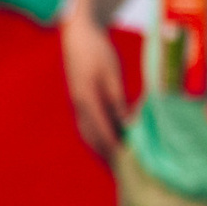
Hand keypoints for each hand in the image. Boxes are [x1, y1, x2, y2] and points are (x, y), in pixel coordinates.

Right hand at [60, 12, 128, 162]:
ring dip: (102, 149)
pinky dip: (97, 138)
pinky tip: (108, 143)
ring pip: (88, 135)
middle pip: (93, 138)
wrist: (77, 35)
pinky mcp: (78, 102)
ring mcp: (76, 105)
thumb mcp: (112, 74)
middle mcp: (78, 106)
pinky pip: (87, 127)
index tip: (130, 162)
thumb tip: (127, 124)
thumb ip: (118, 100)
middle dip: (108, 155)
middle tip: (126, 170)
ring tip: (118, 162)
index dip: (116, 148)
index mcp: (86, 99)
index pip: (102, 132)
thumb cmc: (97, 51)